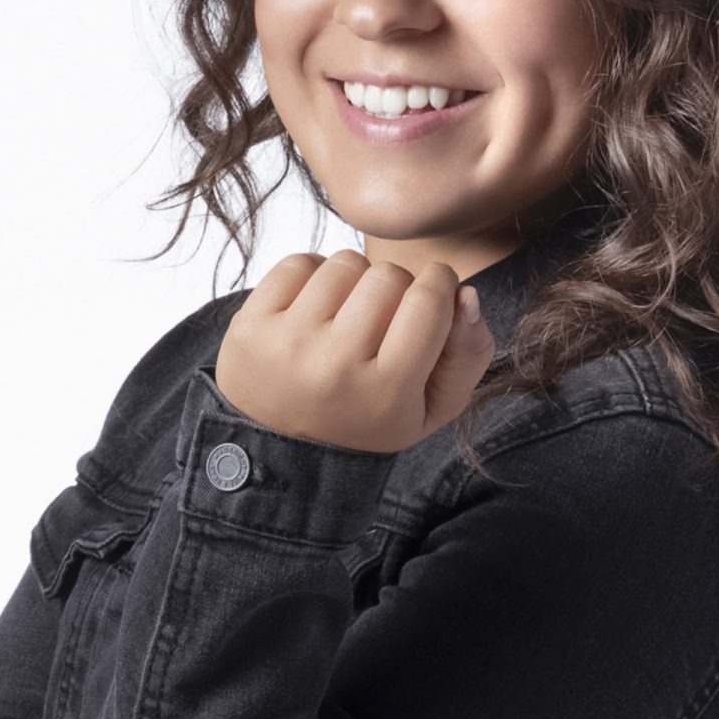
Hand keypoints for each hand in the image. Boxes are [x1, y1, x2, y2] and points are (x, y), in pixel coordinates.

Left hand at [214, 248, 495, 453]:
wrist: (282, 454)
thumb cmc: (367, 423)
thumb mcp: (431, 410)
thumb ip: (468, 354)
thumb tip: (466, 292)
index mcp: (387, 392)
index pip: (429, 299)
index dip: (440, 283)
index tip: (433, 293)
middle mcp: (335, 366)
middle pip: (389, 275)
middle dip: (397, 285)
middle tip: (385, 317)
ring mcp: (288, 344)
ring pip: (345, 264)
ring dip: (355, 280)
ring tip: (347, 315)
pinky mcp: (250, 326)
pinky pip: (299, 263)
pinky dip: (314, 276)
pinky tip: (315, 309)